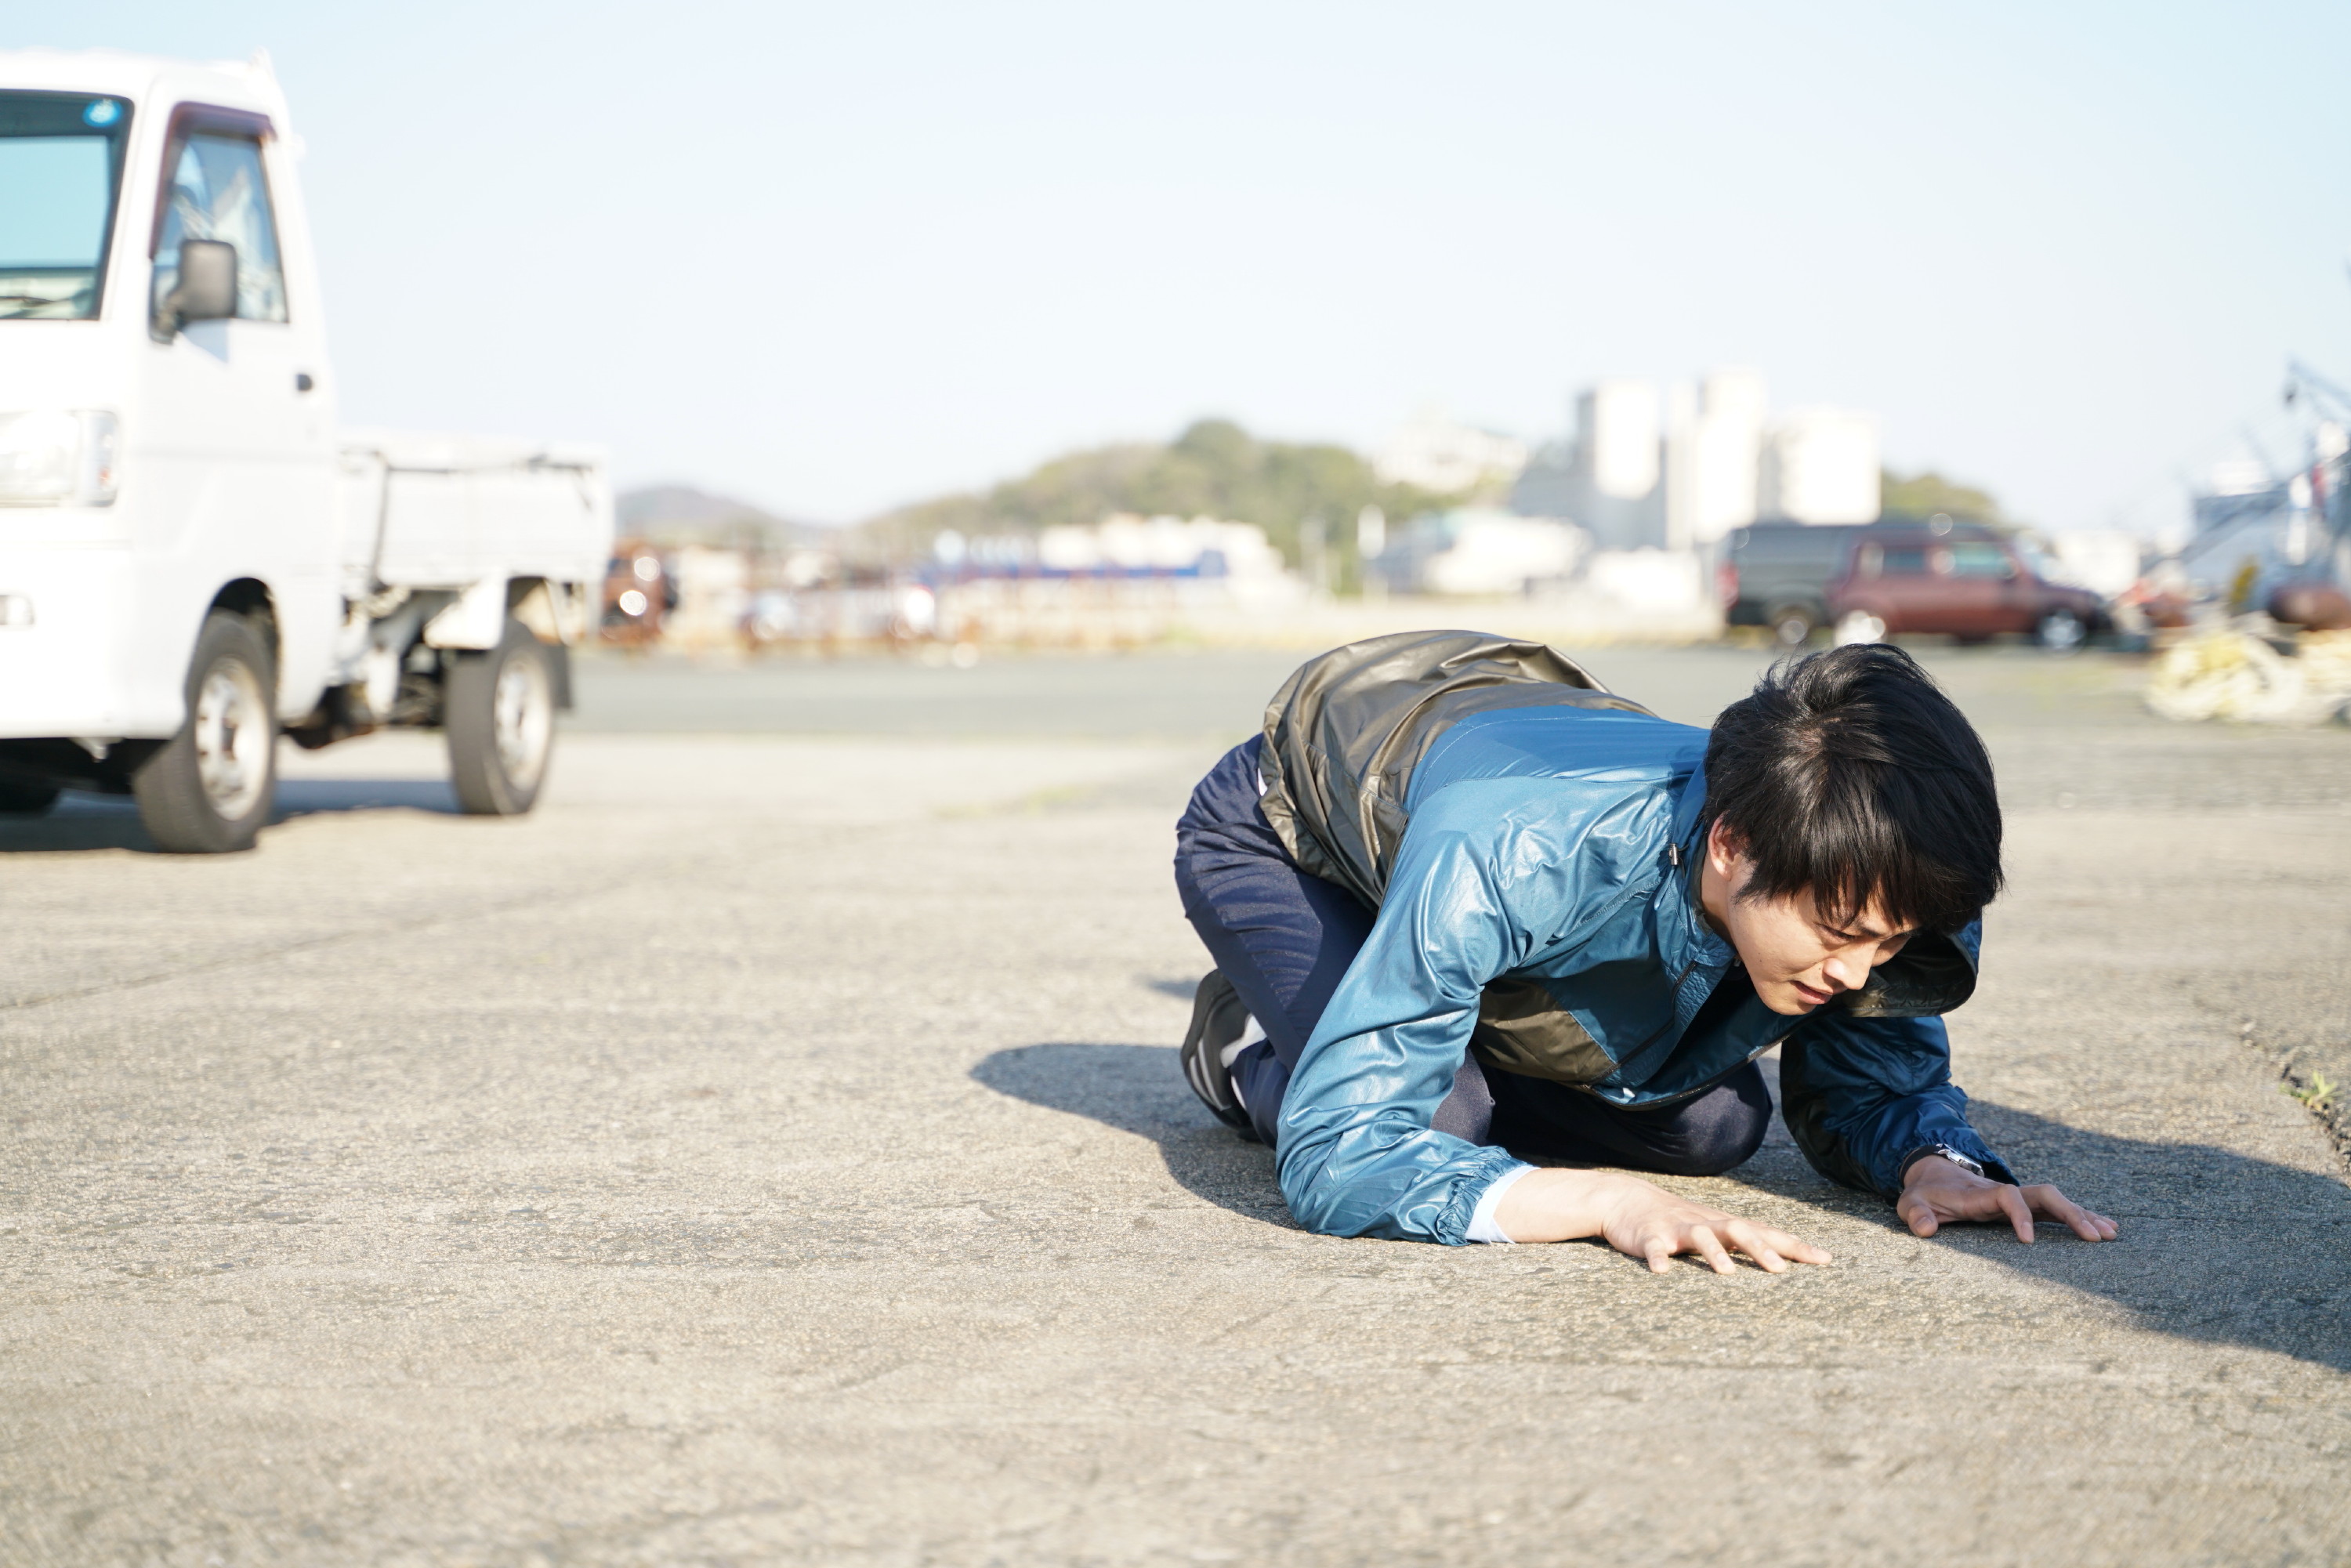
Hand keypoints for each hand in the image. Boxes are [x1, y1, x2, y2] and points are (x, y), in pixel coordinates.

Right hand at [1497, 1167, 1831, 1273]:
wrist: (1623, 1198)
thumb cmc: (1677, 1220)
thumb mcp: (1712, 1227)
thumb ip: (1744, 1239)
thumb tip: (1786, 1256)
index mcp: (1724, 1224)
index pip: (1766, 1232)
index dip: (1795, 1245)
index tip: (1825, 1260)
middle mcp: (1705, 1223)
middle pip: (1737, 1229)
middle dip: (1760, 1248)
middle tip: (1780, 1269)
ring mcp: (1677, 1229)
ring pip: (1699, 1236)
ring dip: (1713, 1253)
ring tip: (1727, 1273)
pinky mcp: (1649, 1236)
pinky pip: (1654, 1247)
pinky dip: (1658, 1258)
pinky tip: (1661, 1272)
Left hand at [1896, 1154, 2117, 1243]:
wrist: (1932, 1174)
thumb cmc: (1924, 1193)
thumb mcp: (1911, 1203)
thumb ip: (1916, 1215)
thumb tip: (1925, 1229)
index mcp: (1980, 1193)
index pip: (2007, 1196)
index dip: (2019, 1215)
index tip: (2027, 1240)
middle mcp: (2005, 1193)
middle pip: (2044, 1194)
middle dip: (2070, 1213)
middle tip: (2095, 1237)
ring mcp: (2018, 1198)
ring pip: (2056, 1201)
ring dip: (2083, 1215)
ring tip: (2111, 1234)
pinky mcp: (2026, 1206)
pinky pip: (2058, 1210)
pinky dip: (2082, 1216)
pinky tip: (2107, 1228)